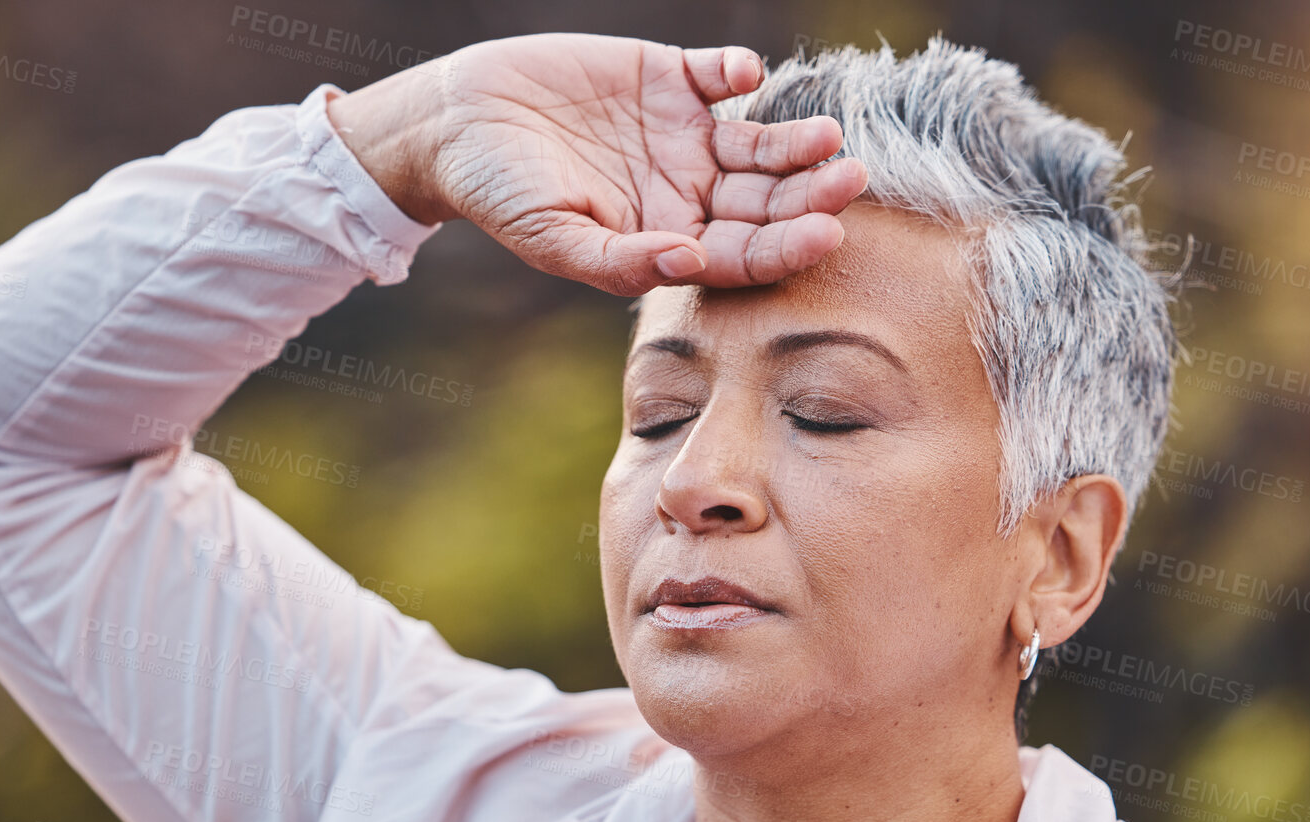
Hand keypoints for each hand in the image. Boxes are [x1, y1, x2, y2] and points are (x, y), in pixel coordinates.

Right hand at [328, 33, 869, 294]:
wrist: (460, 122)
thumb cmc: (502, 195)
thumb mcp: (554, 238)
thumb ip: (621, 261)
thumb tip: (689, 263)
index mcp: (671, 240)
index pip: (745, 254)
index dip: (787, 247)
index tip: (826, 235)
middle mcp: (690, 193)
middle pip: (767, 201)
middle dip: (810, 195)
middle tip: (849, 180)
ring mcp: (685, 136)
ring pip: (758, 144)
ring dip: (794, 141)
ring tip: (825, 135)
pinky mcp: (670, 79)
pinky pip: (718, 75)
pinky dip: (737, 72)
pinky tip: (745, 75)